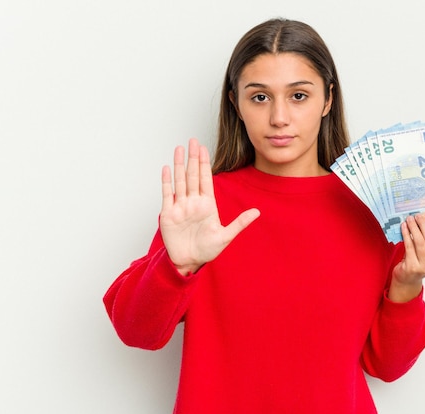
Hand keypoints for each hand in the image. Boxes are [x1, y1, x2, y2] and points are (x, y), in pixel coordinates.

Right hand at [160, 139, 259, 274]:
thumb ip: (240, 223)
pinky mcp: (168, 214)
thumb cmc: (207, 250)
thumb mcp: (226, 236)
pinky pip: (167, 194)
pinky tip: (167, 168)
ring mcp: (180, 206)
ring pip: (180, 181)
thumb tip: (257, 212)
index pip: (206, 179)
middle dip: (193, 158)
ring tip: (179, 149)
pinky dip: (167, 181)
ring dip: (179, 165)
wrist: (189, 262)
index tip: (204, 148)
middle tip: (192, 141)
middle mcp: (193, 202)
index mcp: (207, 205)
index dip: (205, 163)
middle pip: (193, 175)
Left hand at [388, 213, 424, 301]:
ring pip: (420, 241)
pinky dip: (406, 234)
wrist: (407, 279)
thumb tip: (424, 218)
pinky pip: (409, 246)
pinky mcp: (412, 267)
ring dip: (414, 228)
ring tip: (409, 220)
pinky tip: (404, 227)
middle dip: (423, 224)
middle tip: (417, 216)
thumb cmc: (417, 262)